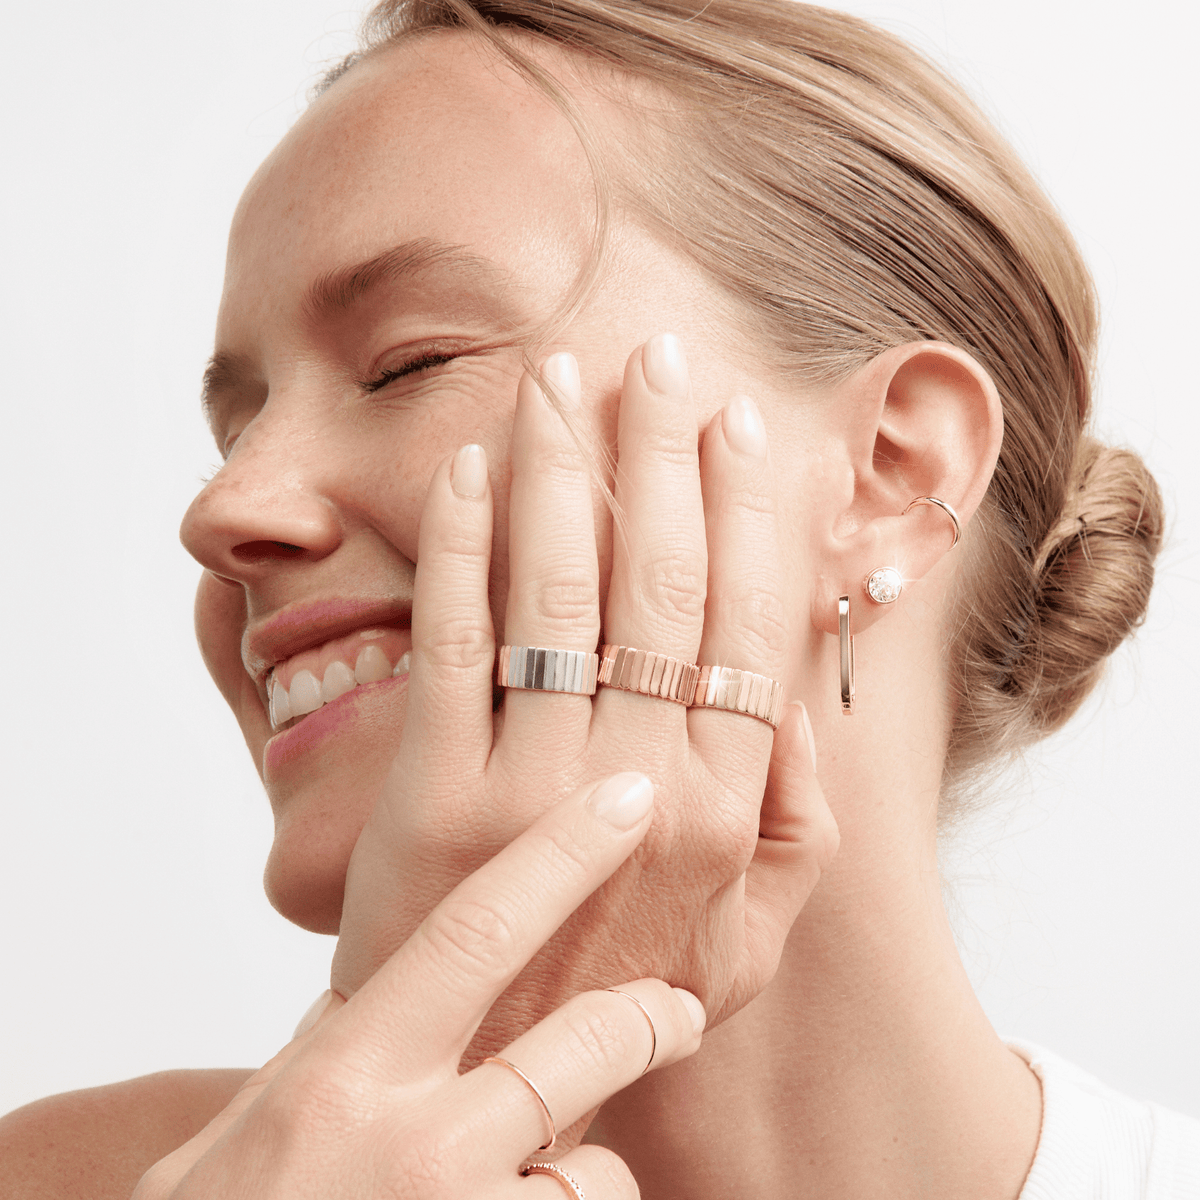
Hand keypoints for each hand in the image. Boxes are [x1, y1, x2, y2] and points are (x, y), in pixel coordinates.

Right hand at [135, 774, 704, 1198]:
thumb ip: (317, 1051)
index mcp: (342, 1079)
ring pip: (600, 1169)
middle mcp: (412, 1150)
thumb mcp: (241, 1132)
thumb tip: (367, 978)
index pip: (474, 931)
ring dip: (594, 1164)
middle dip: (650, 1014)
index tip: (626, 802)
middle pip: (583, 1041)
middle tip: (677, 1007)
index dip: (564, 855)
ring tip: (564, 1169)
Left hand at [333, 336, 836, 1065]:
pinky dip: (460, 545)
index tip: (737, 421)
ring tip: (557, 375)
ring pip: (557, 592)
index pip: (744, 619)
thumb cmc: (629, 993)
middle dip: (658, 454)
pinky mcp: (435, 795)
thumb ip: (795, 818)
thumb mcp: (752, 935)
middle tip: (655, 357)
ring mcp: (532, 786)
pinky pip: (452, 642)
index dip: (745, 508)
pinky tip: (465, 466)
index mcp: (728, 803)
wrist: (492, 1078)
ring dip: (560, 469)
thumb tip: (795, 690)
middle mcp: (640, 781)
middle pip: (657, 581)